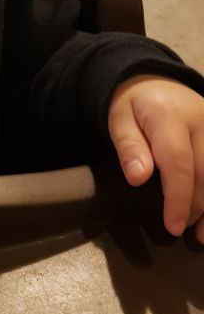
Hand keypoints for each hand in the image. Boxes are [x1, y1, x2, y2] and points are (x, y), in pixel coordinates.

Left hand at [108, 74, 203, 242]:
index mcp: (170, 116)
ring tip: (201, 234)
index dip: (178, 199)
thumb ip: (128, 147)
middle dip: (195, 207)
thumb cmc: (132, 105)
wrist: (152, 79)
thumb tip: (138, 178)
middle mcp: (202, 120)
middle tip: (180, 230)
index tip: (173, 226)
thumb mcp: (119, 121)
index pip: (179, 163)